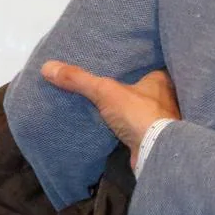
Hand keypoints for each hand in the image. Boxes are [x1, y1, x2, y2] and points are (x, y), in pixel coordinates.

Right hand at [41, 61, 180, 165]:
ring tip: (112, 103)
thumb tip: (47, 67)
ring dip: (132, 107)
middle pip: (147, 87)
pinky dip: (131, 125)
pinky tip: (118, 124)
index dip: (136, 64)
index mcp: (162, 79)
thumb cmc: (137, 113)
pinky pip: (141, 125)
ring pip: (145, 107)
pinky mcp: (156, 136)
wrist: (154, 151)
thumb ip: (79, 80)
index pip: (150, 65)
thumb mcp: (105, 91)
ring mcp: (163, 117)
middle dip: (133, 87)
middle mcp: (167, 96)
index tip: (121, 63)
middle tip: (112, 83)